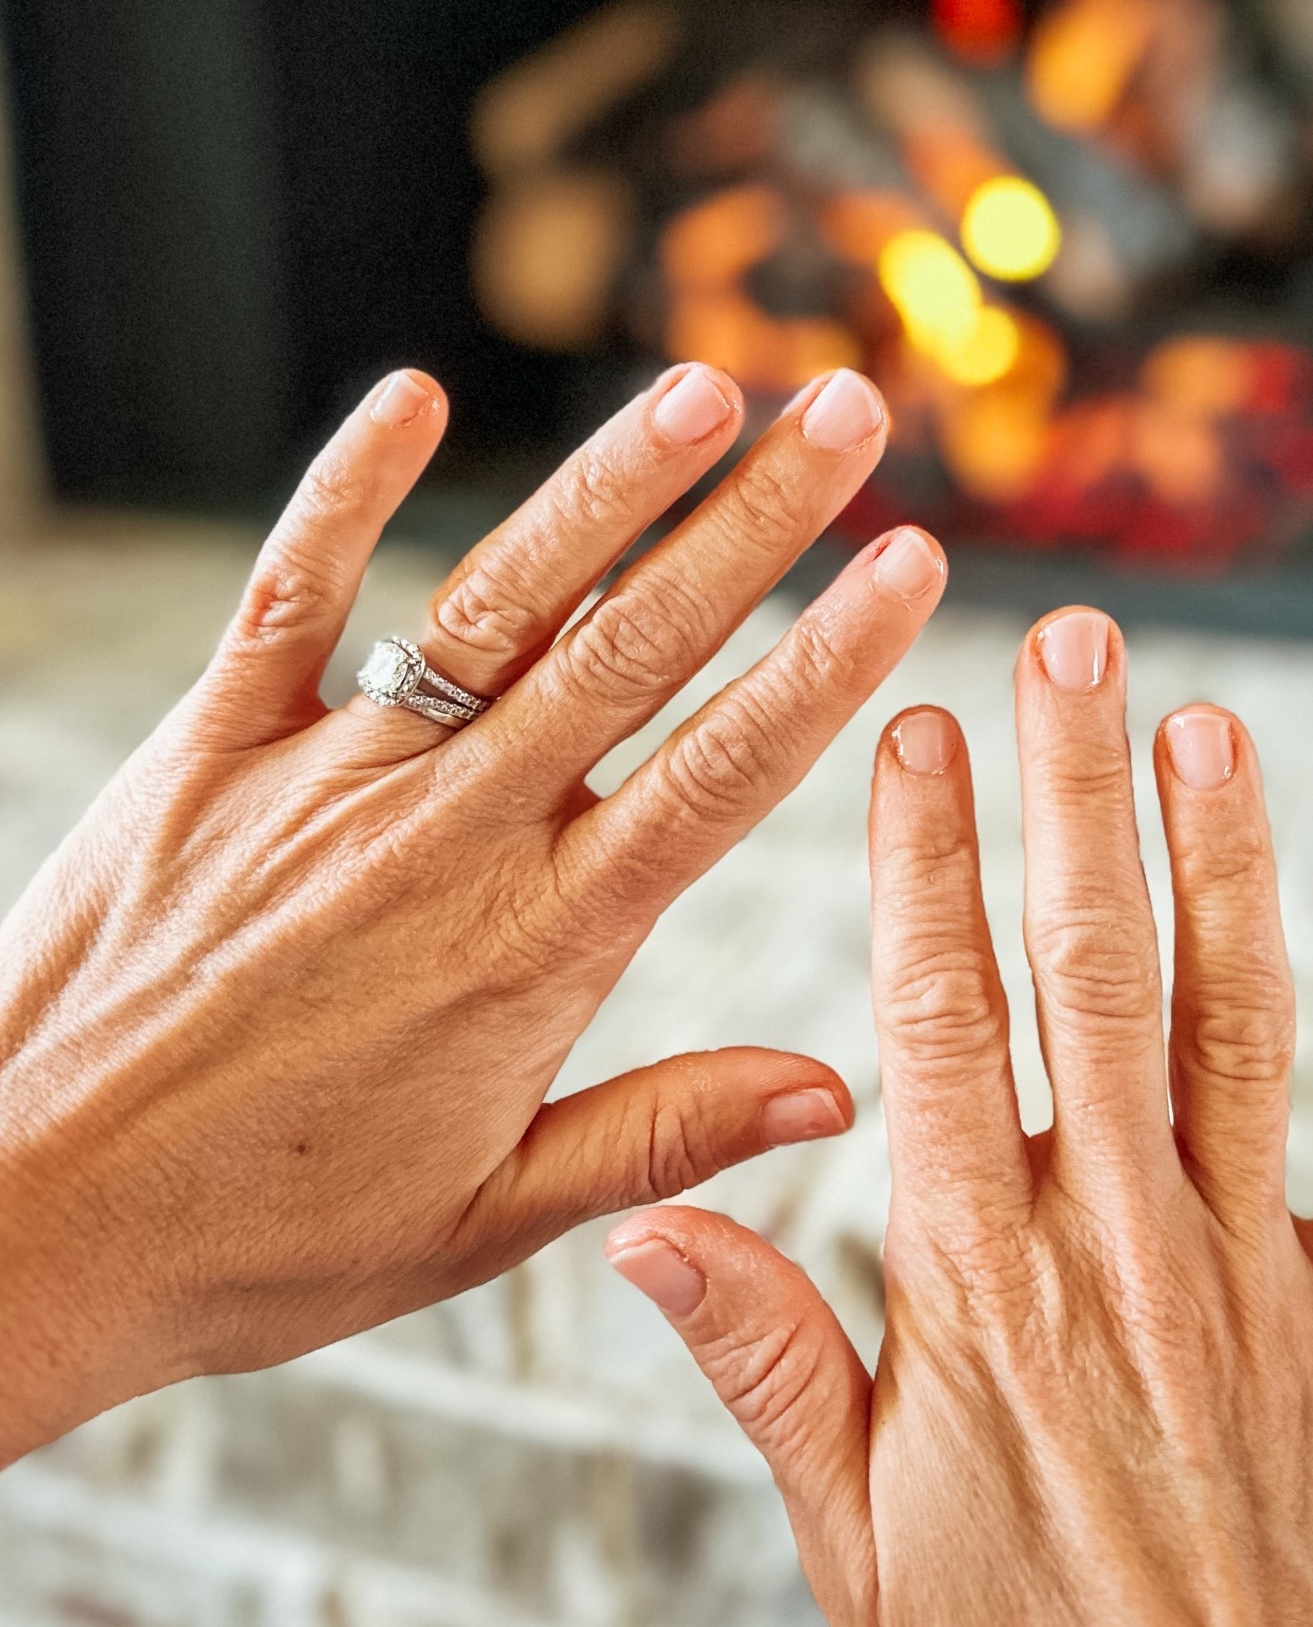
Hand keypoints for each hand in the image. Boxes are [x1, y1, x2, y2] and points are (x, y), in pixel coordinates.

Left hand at [0, 363, 946, 1462]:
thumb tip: (833, 1092)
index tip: (910, 567)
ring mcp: (321, 781)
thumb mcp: (484, 1220)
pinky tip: (412, 395)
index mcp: (532, 951)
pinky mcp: (206, 755)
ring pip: (489, 603)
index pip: (714, 776)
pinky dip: (345, 491)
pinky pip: (288, 597)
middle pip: (629, 651)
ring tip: (703, 387)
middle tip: (849, 413)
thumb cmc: (265, 1239)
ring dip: (602, 487)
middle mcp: (444, 839)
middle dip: (755, 521)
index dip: (824, 662)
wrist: (31, 1219)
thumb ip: (661, 1137)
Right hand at [606, 611, 1312, 1626]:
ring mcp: (1264, 1296)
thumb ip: (774, 1366)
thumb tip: (660, 1223)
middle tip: (1072, 647)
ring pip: (1245, 1032)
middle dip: (1077, 797)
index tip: (916, 739)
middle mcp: (1124, 1261)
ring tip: (1212, 726)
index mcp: (980, 1302)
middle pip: (1096, 980)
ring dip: (1230, 867)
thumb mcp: (854, 1557)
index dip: (925, 866)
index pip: (940, 1026)